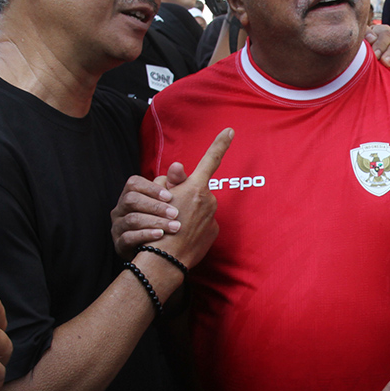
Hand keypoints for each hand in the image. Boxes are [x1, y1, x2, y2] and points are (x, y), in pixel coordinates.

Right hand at [110, 175, 180, 257]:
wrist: (159, 252)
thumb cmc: (165, 221)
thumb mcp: (173, 201)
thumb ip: (176, 183)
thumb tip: (178, 165)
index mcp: (131, 195)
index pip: (134, 183)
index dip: (151, 188)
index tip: (170, 196)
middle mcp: (121, 209)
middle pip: (131, 200)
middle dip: (155, 206)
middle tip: (176, 213)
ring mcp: (118, 227)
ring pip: (131, 219)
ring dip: (155, 222)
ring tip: (174, 227)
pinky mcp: (119, 245)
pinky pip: (128, 238)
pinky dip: (145, 236)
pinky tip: (161, 236)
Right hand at [152, 129, 233, 268]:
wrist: (166, 259)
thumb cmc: (160, 226)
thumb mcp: (163, 198)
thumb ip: (174, 181)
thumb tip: (178, 167)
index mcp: (196, 187)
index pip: (210, 160)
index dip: (220, 144)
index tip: (229, 131)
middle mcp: (209, 199)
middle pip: (198, 191)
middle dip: (186, 197)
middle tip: (172, 213)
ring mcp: (213, 217)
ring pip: (200, 209)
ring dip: (189, 215)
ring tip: (175, 227)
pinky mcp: (213, 233)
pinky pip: (202, 225)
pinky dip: (193, 229)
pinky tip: (181, 237)